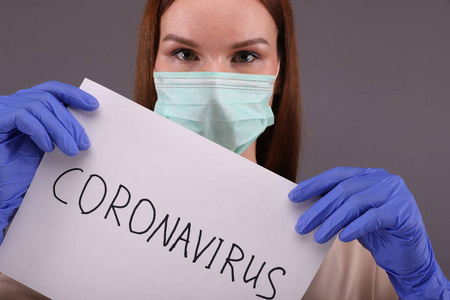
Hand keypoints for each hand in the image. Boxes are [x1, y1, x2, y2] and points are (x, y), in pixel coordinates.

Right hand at [0, 81, 98, 241]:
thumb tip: (87, 129)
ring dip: (60, 130)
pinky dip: (40, 131)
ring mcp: (4, 109)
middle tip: (84, 143)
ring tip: (72, 150)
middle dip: (70, 122)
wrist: (4, 187)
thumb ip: (63, 131)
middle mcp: (15, 102)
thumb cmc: (25, 166)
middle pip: (49, 100)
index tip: (94, 105)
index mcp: (29, 104)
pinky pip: (23, 117)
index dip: (73, 94)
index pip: (53, 89)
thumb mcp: (50, 144)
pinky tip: (48, 148)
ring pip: (39, 106)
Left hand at [289, 167, 448, 298]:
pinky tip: (342, 237)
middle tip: (302, 225)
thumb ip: (336, 203)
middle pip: (342, 190)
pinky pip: (372, 218)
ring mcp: (395, 194)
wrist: (409, 255)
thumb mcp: (353, 214)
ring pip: (355, 203)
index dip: (313, 184)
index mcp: (368, 175)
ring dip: (332, 221)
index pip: (336, 175)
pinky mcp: (402, 213)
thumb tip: (303, 202)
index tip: (293, 196)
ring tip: (318, 236)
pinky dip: (354, 227)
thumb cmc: (377, 232)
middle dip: (319, 209)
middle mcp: (382, 179)